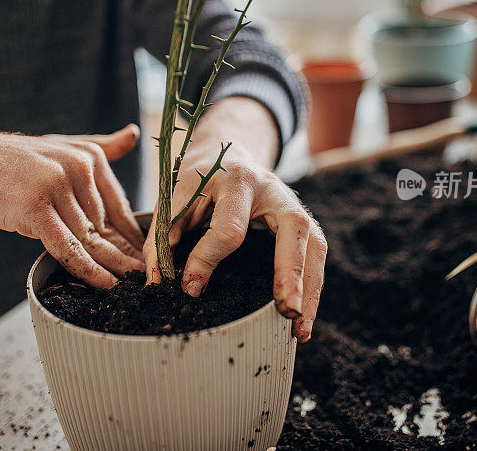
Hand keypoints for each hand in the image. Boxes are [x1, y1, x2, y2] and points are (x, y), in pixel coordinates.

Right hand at [0, 125, 144, 287]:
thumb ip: (100, 146)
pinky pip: (68, 246)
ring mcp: (56, 186)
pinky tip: (105, 284)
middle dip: (121, 254)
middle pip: (105, 225)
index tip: (145, 256)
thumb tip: (134, 133)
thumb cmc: (10, 162)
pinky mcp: (35, 208)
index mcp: (89, 156)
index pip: (118, 204)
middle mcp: (78, 167)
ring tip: (127, 286)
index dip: (131, 235)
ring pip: (89, 238)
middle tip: (142, 278)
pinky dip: (88, 269)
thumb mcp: (60, 147)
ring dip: (108, 266)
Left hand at [143, 145, 325, 341]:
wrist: (225, 149)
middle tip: (286, 309)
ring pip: (314, 242)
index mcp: (235, 179)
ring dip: (310, 287)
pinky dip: (313, 286)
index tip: (191, 288)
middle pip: (293, 227)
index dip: (208, 259)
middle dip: (290, 271)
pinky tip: (304, 316)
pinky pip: (316, 252)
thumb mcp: (173, 194)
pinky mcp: (301, 219)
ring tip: (299, 327)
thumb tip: (160, 281)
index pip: (229, 226)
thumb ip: (164, 234)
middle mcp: (272, 188)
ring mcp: (292, 202)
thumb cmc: (197, 177)